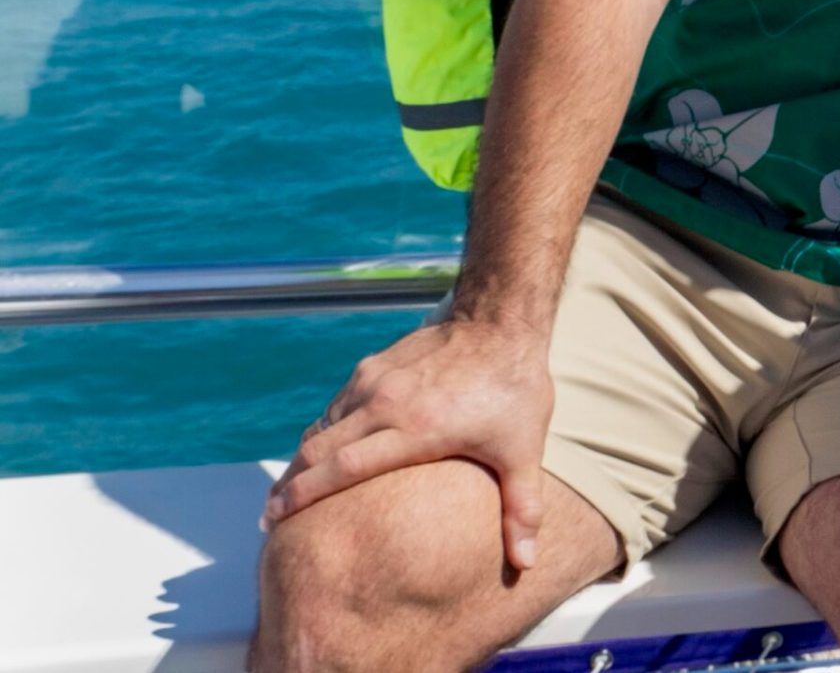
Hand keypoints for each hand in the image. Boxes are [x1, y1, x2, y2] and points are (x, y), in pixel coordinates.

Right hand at [263, 315, 555, 569]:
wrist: (501, 321)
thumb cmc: (514, 389)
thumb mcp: (524, 451)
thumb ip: (522, 508)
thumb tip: (527, 561)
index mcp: (413, 430)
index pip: (340, 469)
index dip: (302, 497)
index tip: (274, 519)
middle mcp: (384, 404)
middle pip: (317, 451)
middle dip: (289, 486)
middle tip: (270, 518)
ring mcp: (375, 380)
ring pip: (323, 426)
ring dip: (303, 458)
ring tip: (292, 489)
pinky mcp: (374, 364)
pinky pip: (338, 405)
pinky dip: (324, 430)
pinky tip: (325, 450)